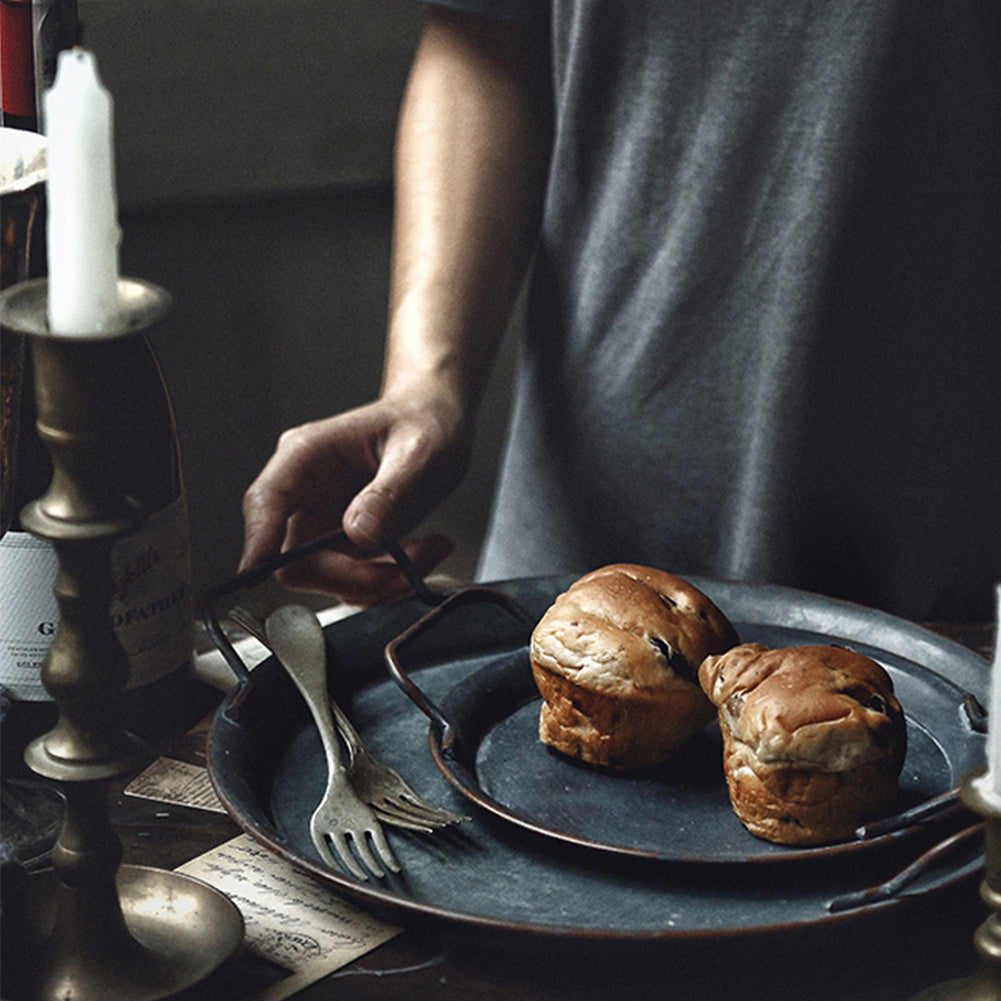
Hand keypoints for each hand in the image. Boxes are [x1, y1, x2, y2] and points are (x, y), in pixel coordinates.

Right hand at [239, 391, 468, 604]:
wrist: (438, 426)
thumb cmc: (423, 422)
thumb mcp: (418, 451)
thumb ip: (390, 493)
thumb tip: (358, 534)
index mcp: (307, 456)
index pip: (266, 501)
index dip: (258, 539)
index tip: (254, 572)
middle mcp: (307, 494)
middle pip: (298, 560)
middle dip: (354, 577)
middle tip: (407, 570)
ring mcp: (325, 524)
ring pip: (331, 579)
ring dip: (383, 581)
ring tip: (431, 549)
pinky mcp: (347, 546)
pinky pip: (357, 582)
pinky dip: (393, 579)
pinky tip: (425, 551)